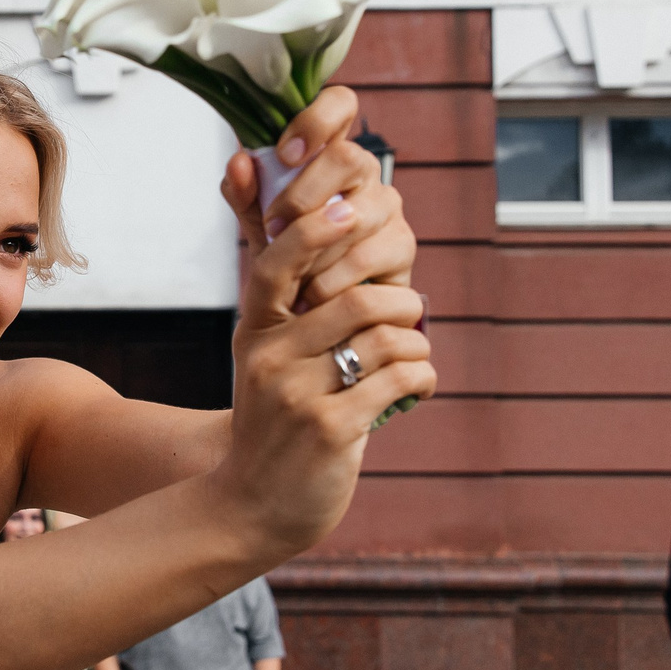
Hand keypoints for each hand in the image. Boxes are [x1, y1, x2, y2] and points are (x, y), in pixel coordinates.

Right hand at [212, 96, 434, 552]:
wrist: (253, 506)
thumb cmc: (272, 417)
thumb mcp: (262, 351)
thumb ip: (275, 278)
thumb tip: (246, 162)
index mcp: (254, 331)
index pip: (275, 264)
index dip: (314, 231)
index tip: (348, 209)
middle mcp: (269, 358)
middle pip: (353, 299)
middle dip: (399, 303)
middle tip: (410, 316)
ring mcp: (298, 397)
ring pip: (385, 339)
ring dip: (416, 345)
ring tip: (414, 357)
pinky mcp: (332, 432)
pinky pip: (400, 380)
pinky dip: (423, 378)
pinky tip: (419, 388)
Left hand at [220, 87, 419, 309]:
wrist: (318, 310)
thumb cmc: (290, 252)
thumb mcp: (259, 223)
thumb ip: (245, 192)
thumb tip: (239, 162)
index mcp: (328, 152)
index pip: (340, 104)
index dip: (316, 119)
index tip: (285, 153)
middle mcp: (364, 171)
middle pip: (350, 157)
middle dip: (304, 194)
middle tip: (274, 227)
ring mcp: (388, 206)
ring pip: (359, 211)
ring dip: (315, 244)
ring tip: (289, 270)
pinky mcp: (403, 244)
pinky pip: (368, 254)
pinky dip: (331, 278)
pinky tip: (311, 293)